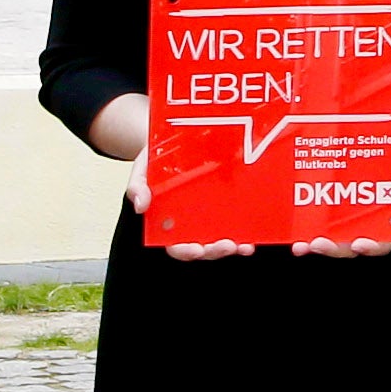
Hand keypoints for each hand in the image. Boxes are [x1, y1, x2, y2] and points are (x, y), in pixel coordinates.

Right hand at [98, 94, 257, 258]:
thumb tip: (141, 206)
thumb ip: (138, 186)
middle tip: (227, 245)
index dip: (185, 251)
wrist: (172, 140)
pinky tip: (253, 235)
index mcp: (168, 222)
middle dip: (215, 251)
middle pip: (202, 247)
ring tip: (243, 246)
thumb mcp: (142, 168)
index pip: (174, 246)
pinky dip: (244, 232)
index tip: (197, 250)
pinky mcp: (224, 205)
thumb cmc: (155, 159)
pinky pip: (235, 222)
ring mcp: (208, 216)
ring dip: (232, 246)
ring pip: (220, 239)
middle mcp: (189, 224)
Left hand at [285, 97, 390, 260]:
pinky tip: (292, 231)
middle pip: (349, 246)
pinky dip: (303, 231)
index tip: (361, 243)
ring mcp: (343, 219)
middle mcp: (364, 224)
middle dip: (334, 248)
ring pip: (330, 240)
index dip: (373, 246)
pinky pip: (315, 225)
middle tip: (320, 243)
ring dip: (315, 244)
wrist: (386, 150)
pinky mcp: (326, 211)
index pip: (382, 242)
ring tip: (302, 244)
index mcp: (387, 218)